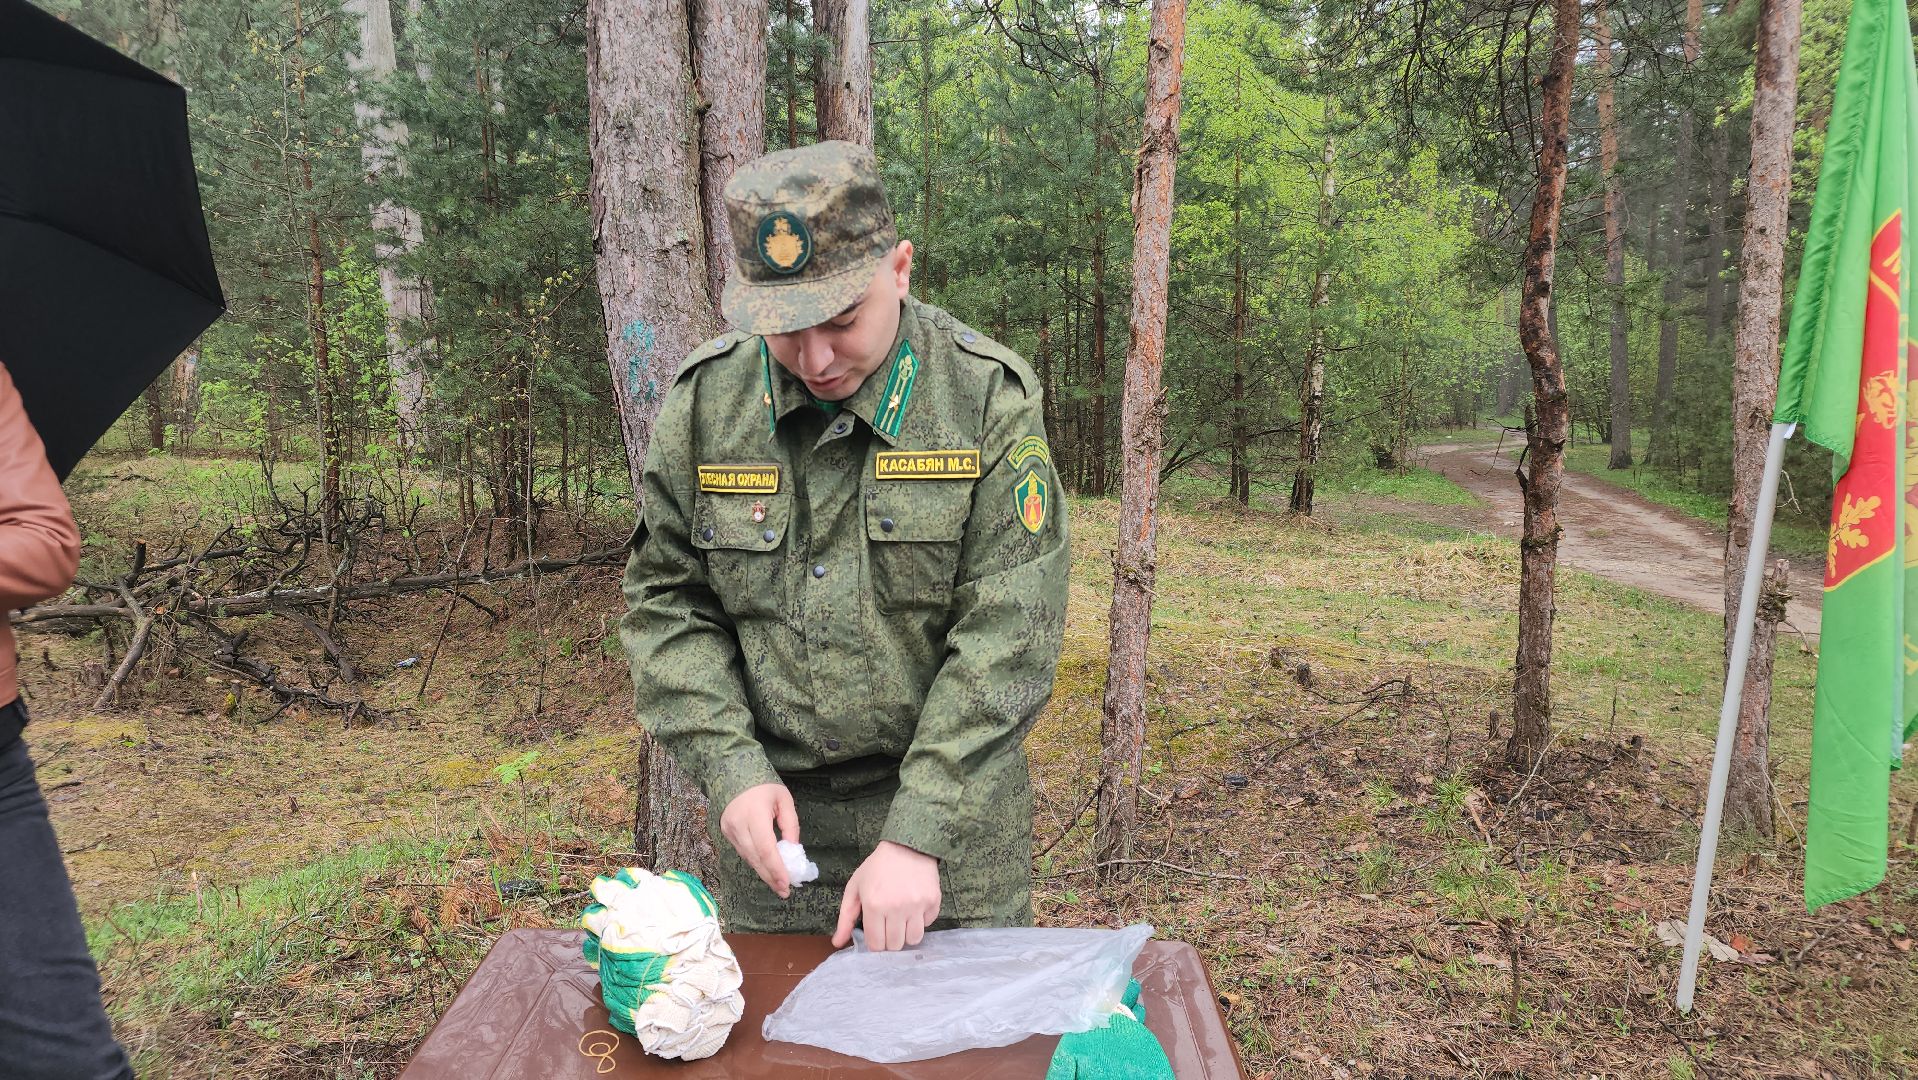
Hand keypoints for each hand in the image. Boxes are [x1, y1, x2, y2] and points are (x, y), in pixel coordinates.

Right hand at [720, 783, 799, 898]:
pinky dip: (756, 863)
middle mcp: (739, 825)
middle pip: (756, 858)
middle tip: (785, 891)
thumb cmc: (763, 786)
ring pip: (748, 858)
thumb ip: (790, 825)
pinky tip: (767, 870)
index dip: (776, 868)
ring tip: (779, 885)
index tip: (786, 883)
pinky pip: (743, 853)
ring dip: (763, 873)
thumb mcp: (784, 800)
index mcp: (755, 814)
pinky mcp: (726, 833)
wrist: (732, 774)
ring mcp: (729, 830)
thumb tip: (793, 850)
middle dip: (771, 877)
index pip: (766, 848)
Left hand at [832, 840, 940, 950]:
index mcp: (874, 906)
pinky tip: (915, 908)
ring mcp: (917, 905)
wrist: (906, 846)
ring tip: (902, 920)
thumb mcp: (855, 888)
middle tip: (889, 926)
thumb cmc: (877, 868)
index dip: (875, 943)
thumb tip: (837, 942)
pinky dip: (922, 921)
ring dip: (907, 934)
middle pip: (895, 945)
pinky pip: (928, 924)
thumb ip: (845, 918)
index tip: (876, 934)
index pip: (876, 944)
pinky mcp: (933, 901)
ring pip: (914, 940)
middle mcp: (896, 908)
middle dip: (890, 940)